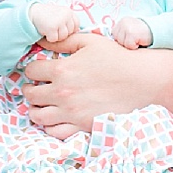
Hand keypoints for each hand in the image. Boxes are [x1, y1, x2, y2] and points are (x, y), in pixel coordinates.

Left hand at [20, 31, 146, 137]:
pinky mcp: (82, 125)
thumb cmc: (118, 58)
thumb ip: (64, 41)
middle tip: (35, 87)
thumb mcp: (90, 42)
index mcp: (63, 70)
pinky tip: (54, 118)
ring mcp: (72, 112)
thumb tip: (42, 40)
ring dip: (35, 109)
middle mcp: (63, 93)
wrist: (142, 81)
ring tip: (41, 104)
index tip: (37, 70)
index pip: (32, 71)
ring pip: (38, 116)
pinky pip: (55, 131)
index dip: (32, 69)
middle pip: (31, 95)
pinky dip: (50, 126)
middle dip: (30, 89)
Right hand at [29, 3, 78, 44]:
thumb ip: (68, 21)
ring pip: (63, 37)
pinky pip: (54, 39)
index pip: (76, 25)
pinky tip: (45, 32)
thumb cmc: (47, 15)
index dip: (69, 29)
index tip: (61, 28)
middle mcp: (66, 15)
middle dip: (62, 33)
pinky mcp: (52, 28)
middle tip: (53, 29)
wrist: (32, 12)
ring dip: (55, 36)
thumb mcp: (60, 14)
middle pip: (70, 33)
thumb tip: (77, 32)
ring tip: (49, 30)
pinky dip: (49, 38)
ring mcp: (60, 21)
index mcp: (69, 11)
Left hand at [111, 18, 151, 48]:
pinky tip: (140, 41)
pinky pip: (128, 45)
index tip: (130, 38)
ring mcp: (127, 27)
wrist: (157, 30)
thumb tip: (112, 44)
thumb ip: (122, 34)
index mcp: (122, 21)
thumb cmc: (143, 33)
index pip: (114, 34)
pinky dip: (134, 46)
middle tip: (135, 39)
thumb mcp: (131, 30)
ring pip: (122, 43)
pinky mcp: (131, 33)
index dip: (121, 39)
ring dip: (129, 45)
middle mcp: (123, 22)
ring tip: (137, 40)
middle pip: (117, 40)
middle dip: (125, 43)